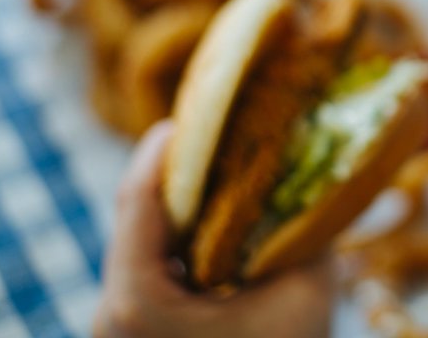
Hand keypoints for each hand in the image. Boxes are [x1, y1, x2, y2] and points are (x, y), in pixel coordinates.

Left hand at [93, 120, 334, 337]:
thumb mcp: (306, 288)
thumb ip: (302, 223)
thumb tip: (315, 157)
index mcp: (140, 302)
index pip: (138, 201)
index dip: (166, 148)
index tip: (196, 111)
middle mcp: (113, 311)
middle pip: (135, 213)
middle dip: (178, 165)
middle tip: (218, 126)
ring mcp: (116, 320)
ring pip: (140, 235)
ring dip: (180, 197)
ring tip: (224, 158)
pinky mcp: (131, 324)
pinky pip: (147, 260)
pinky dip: (180, 230)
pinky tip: (219, 208)